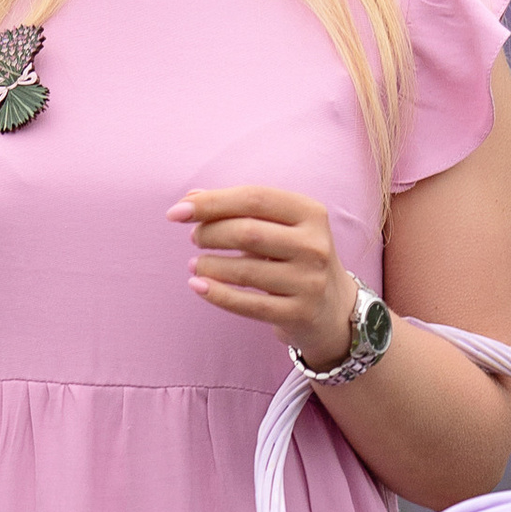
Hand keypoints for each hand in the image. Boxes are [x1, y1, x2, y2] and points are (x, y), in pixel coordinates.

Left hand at [170, 185, 357, 364]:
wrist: (333, 309)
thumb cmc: (295, 258)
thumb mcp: (278, 227)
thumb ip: (237, 209)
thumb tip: (190, 197)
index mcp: (311, 213)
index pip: (254, 198)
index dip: (211, 202)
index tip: (176, 212)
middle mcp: (315, 245)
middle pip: (247, 232)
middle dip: (209, 233)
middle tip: (195, 239)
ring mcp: (309, 281)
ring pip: (244, 270)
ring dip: (209, 265)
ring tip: (196, 263)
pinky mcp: (298, 313)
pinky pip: (248, 304)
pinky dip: (216, 294)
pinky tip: (198, 285)